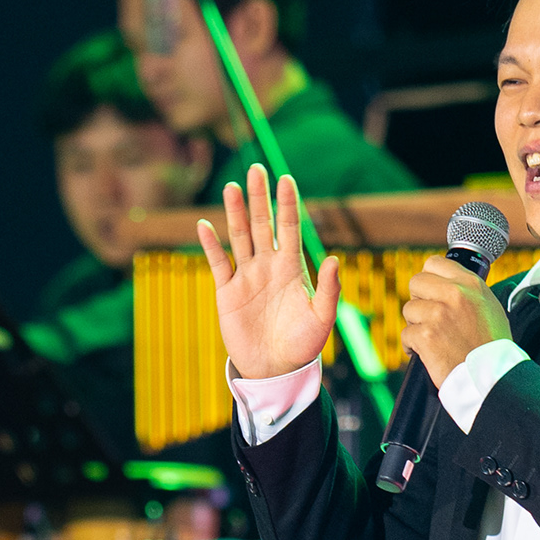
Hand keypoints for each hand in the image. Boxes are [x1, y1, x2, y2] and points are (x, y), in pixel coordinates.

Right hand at [196, 168, 340, 379]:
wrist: (276, 370)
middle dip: (260, 197)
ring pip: (240, 236)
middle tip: (256, 168)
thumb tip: (335, 259)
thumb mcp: (322, 318)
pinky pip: (218, 262)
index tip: (286, 178)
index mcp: (292, 268)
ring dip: (236, 212)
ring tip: (233, 187)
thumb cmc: (303, 345)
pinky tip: (204, 224)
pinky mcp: (227, 292)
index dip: (288, 204)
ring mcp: (247, 276)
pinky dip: (211, 244)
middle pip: (263, 224)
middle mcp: (268, 266)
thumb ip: (330, 289)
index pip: (290, 228)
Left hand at [399, 253, 510, 388]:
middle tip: (428, 317)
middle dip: (419, 300)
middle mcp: (454, 294)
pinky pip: (406, 334)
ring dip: (416, 325)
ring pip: (409, 309)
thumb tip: (444, 283)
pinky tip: (426, 354)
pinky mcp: (426, 335)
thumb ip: (466, 291)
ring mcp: (438, 314)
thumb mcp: (489, 306)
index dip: (428, 279)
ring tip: (433, 340)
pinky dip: (412, 347)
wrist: (492, 376)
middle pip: (416, 282)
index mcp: (470, 283)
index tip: (430, 292)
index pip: (434, 263)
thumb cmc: (492, 345)